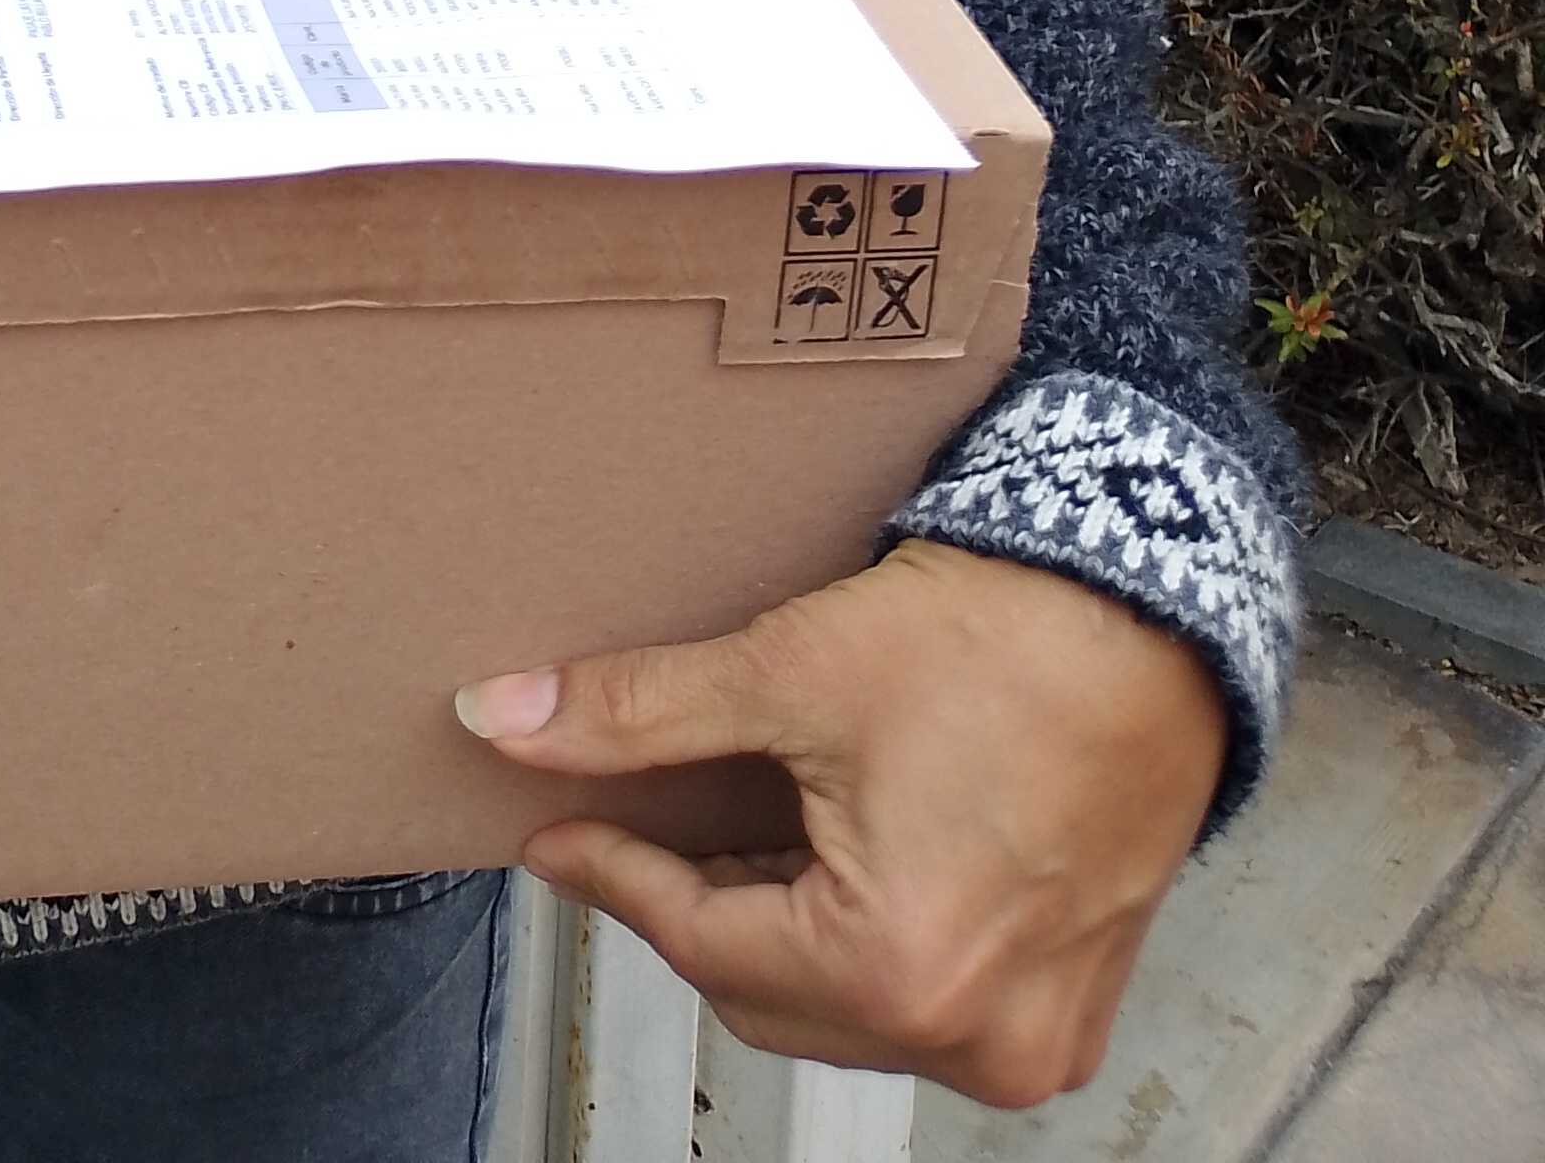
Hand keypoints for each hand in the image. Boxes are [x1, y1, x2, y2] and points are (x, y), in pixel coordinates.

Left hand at [455, 539, 1226, 1105]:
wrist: (1149, 613)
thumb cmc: (997, 641)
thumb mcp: (791, 669)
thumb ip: (636, 713)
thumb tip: (501, 717)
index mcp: (898, 973)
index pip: (697, 939)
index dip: (611, 875)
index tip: (550, 833)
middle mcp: (974, 1036)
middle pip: (768, 990)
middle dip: (691, 907)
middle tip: (627, 825)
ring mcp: (1035, 1033)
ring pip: (843, 1006)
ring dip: (777, 931)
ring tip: (730, 834)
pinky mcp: (1074, 1001)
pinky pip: (925, 1001)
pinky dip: (862, 945)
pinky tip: (826, 864)